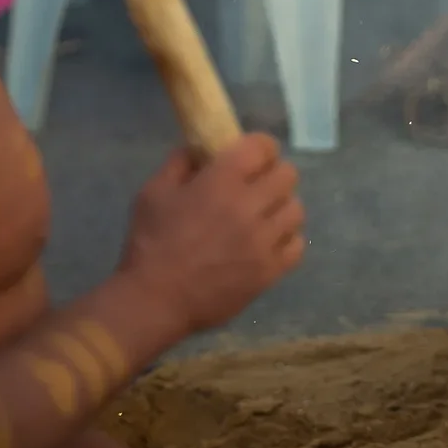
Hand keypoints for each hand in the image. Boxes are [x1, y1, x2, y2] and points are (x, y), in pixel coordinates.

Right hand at [118, 136, 304, 336]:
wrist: (154, 300)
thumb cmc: (150, 244)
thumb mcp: (153, 193)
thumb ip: (180, 164)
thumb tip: (200, 149)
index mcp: (222, 183)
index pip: (263, 147)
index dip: (261, 147)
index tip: (251, 155)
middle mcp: (250, 207)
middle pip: (288, 175)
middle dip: (273, 174)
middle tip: (257, 185)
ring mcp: (264, 241)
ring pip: (296, 210)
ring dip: (281, 207)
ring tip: (264, 216)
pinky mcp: (270, 271)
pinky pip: (296, 246)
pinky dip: (286, 240)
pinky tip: (268, 242)